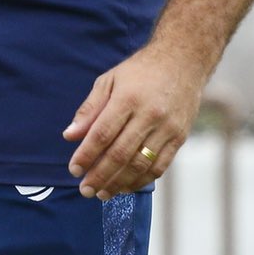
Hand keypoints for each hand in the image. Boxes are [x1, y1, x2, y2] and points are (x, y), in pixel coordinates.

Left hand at [62, 43, 208, 198]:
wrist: (183, 61)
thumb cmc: (140, 71)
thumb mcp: (110, 80)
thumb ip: (90, 109)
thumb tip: (69, 136)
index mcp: (128, 98)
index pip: (102, 133)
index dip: (86, 155)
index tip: (74, 170)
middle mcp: (150, 114)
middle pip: (120, 153)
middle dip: (100, 176)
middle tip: (85, 190)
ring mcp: (167, 128)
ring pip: (140, 164)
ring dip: (119, 183)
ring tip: (102, 194)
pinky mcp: (179, 137)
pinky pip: (160, 166)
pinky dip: (141, 180)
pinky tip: (126, 186)